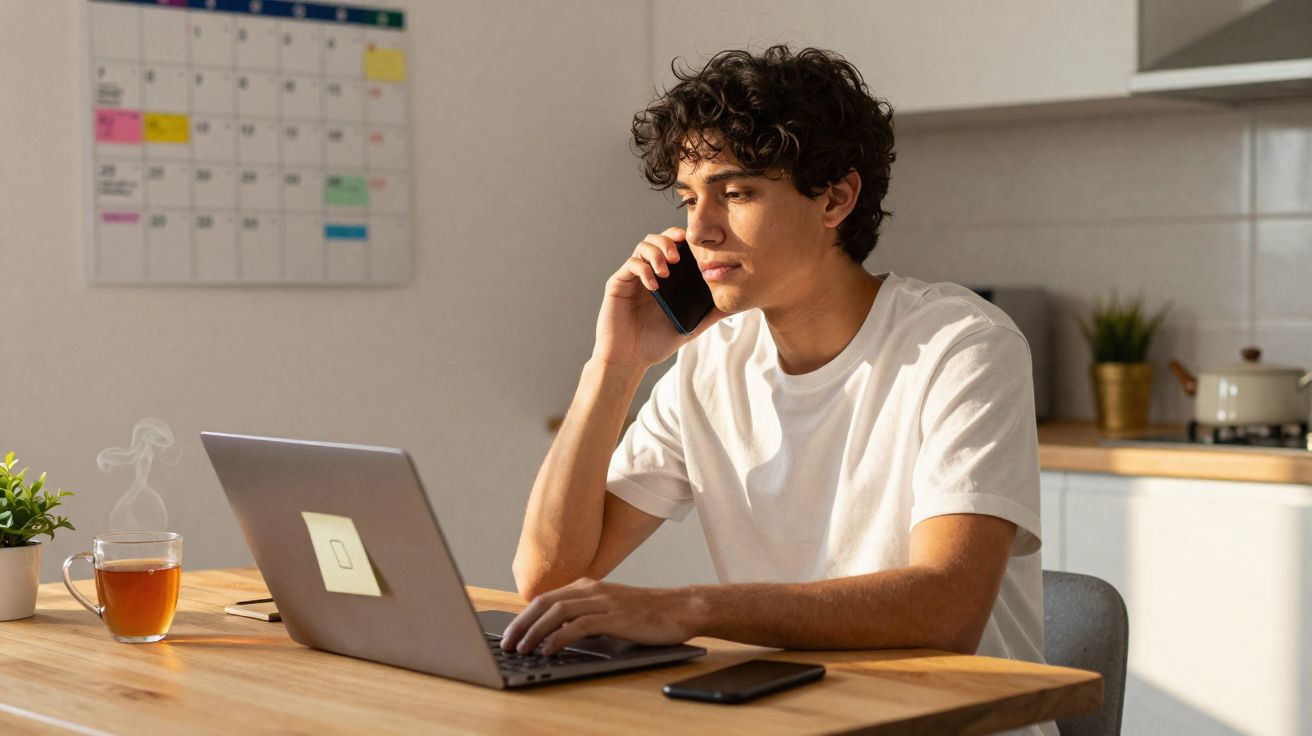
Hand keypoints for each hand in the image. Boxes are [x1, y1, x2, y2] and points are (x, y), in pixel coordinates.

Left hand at [499, 578, 703, 655]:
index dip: (524, 616)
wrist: (682, 608)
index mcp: (589, 586)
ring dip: (535, 632)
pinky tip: (548, 650)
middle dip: (521, 624)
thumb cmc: (648, 614)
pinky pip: (579, 626)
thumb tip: (559, 635)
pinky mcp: (615, 616)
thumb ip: (587, 617)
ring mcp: (604, 601)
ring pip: (557, 612)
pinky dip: (559, 638)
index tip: (510, 633)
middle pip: (545, 603)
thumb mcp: (611, 611)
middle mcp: (593, 589)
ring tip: (522, 649)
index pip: (546, 598)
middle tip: (507, 644)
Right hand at [591, 227, 728, 369]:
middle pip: (658, 239)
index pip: (675, 247)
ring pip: (643, 246)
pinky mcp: (618, 283)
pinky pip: (631, 264)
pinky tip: (654, 286)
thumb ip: (711, 314)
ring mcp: (633, 277)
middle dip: (669, 240)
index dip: (684, 239)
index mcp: (666, 279)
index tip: (696, 243)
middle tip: (679, 256)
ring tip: (667, 271)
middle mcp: (649, 273)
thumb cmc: (656, 344)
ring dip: (657, 252)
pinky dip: (644, 270)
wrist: (628, 359)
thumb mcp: (691, 327)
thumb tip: (739, 305)